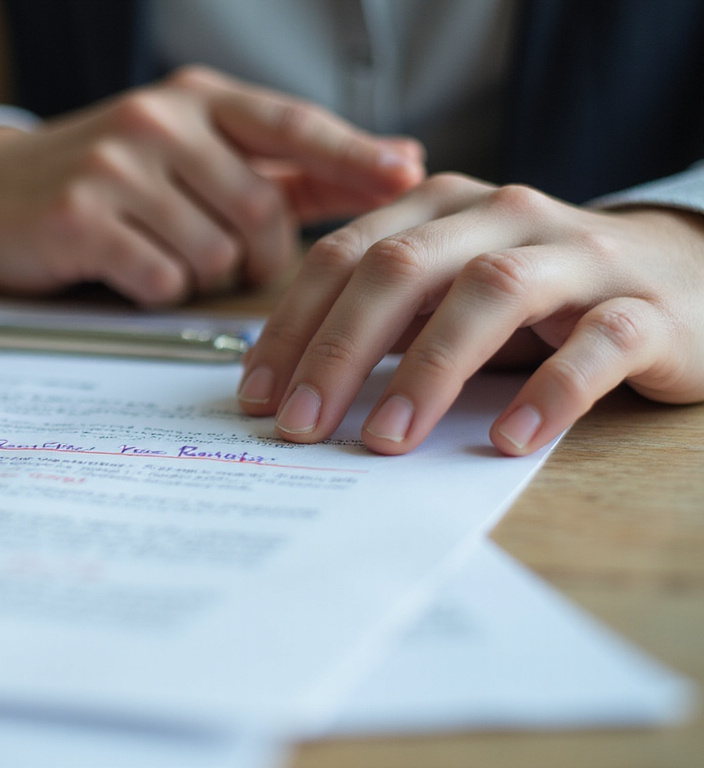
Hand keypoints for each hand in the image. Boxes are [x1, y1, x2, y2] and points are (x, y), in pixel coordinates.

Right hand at [0, 66, 423, 305]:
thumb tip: (397, 164)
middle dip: (263, 257)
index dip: (353, 154)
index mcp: (197, 99)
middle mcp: (159, 121)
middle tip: (238, 265)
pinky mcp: (80, 217)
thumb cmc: (106, 175)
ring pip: (213, 254)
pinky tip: (130, 268)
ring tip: (165, 254)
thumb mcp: (191, 152)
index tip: (409, 176)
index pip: (292, 125)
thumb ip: (286, 165)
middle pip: (261, 212)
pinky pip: (160, 279)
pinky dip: (158, 289)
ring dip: (203, 275)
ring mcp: (115, 166)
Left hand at [237, 172, 703, 454]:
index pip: (344, 257)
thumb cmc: (540, 296)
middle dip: (338, 350)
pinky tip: (509, 438)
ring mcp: (579, 256)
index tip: (257, 396)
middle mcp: (504, 215)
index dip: (292, 326)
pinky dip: (550, 392)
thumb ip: (383, 317)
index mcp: (443, 206)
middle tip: (301, 427)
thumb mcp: (449, 290)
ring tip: (386, 438)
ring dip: (428, 371)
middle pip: (401, 267)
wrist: (687, 275)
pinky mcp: (647, 308)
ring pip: (491, 293)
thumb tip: (289, 378)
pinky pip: (597, 345)